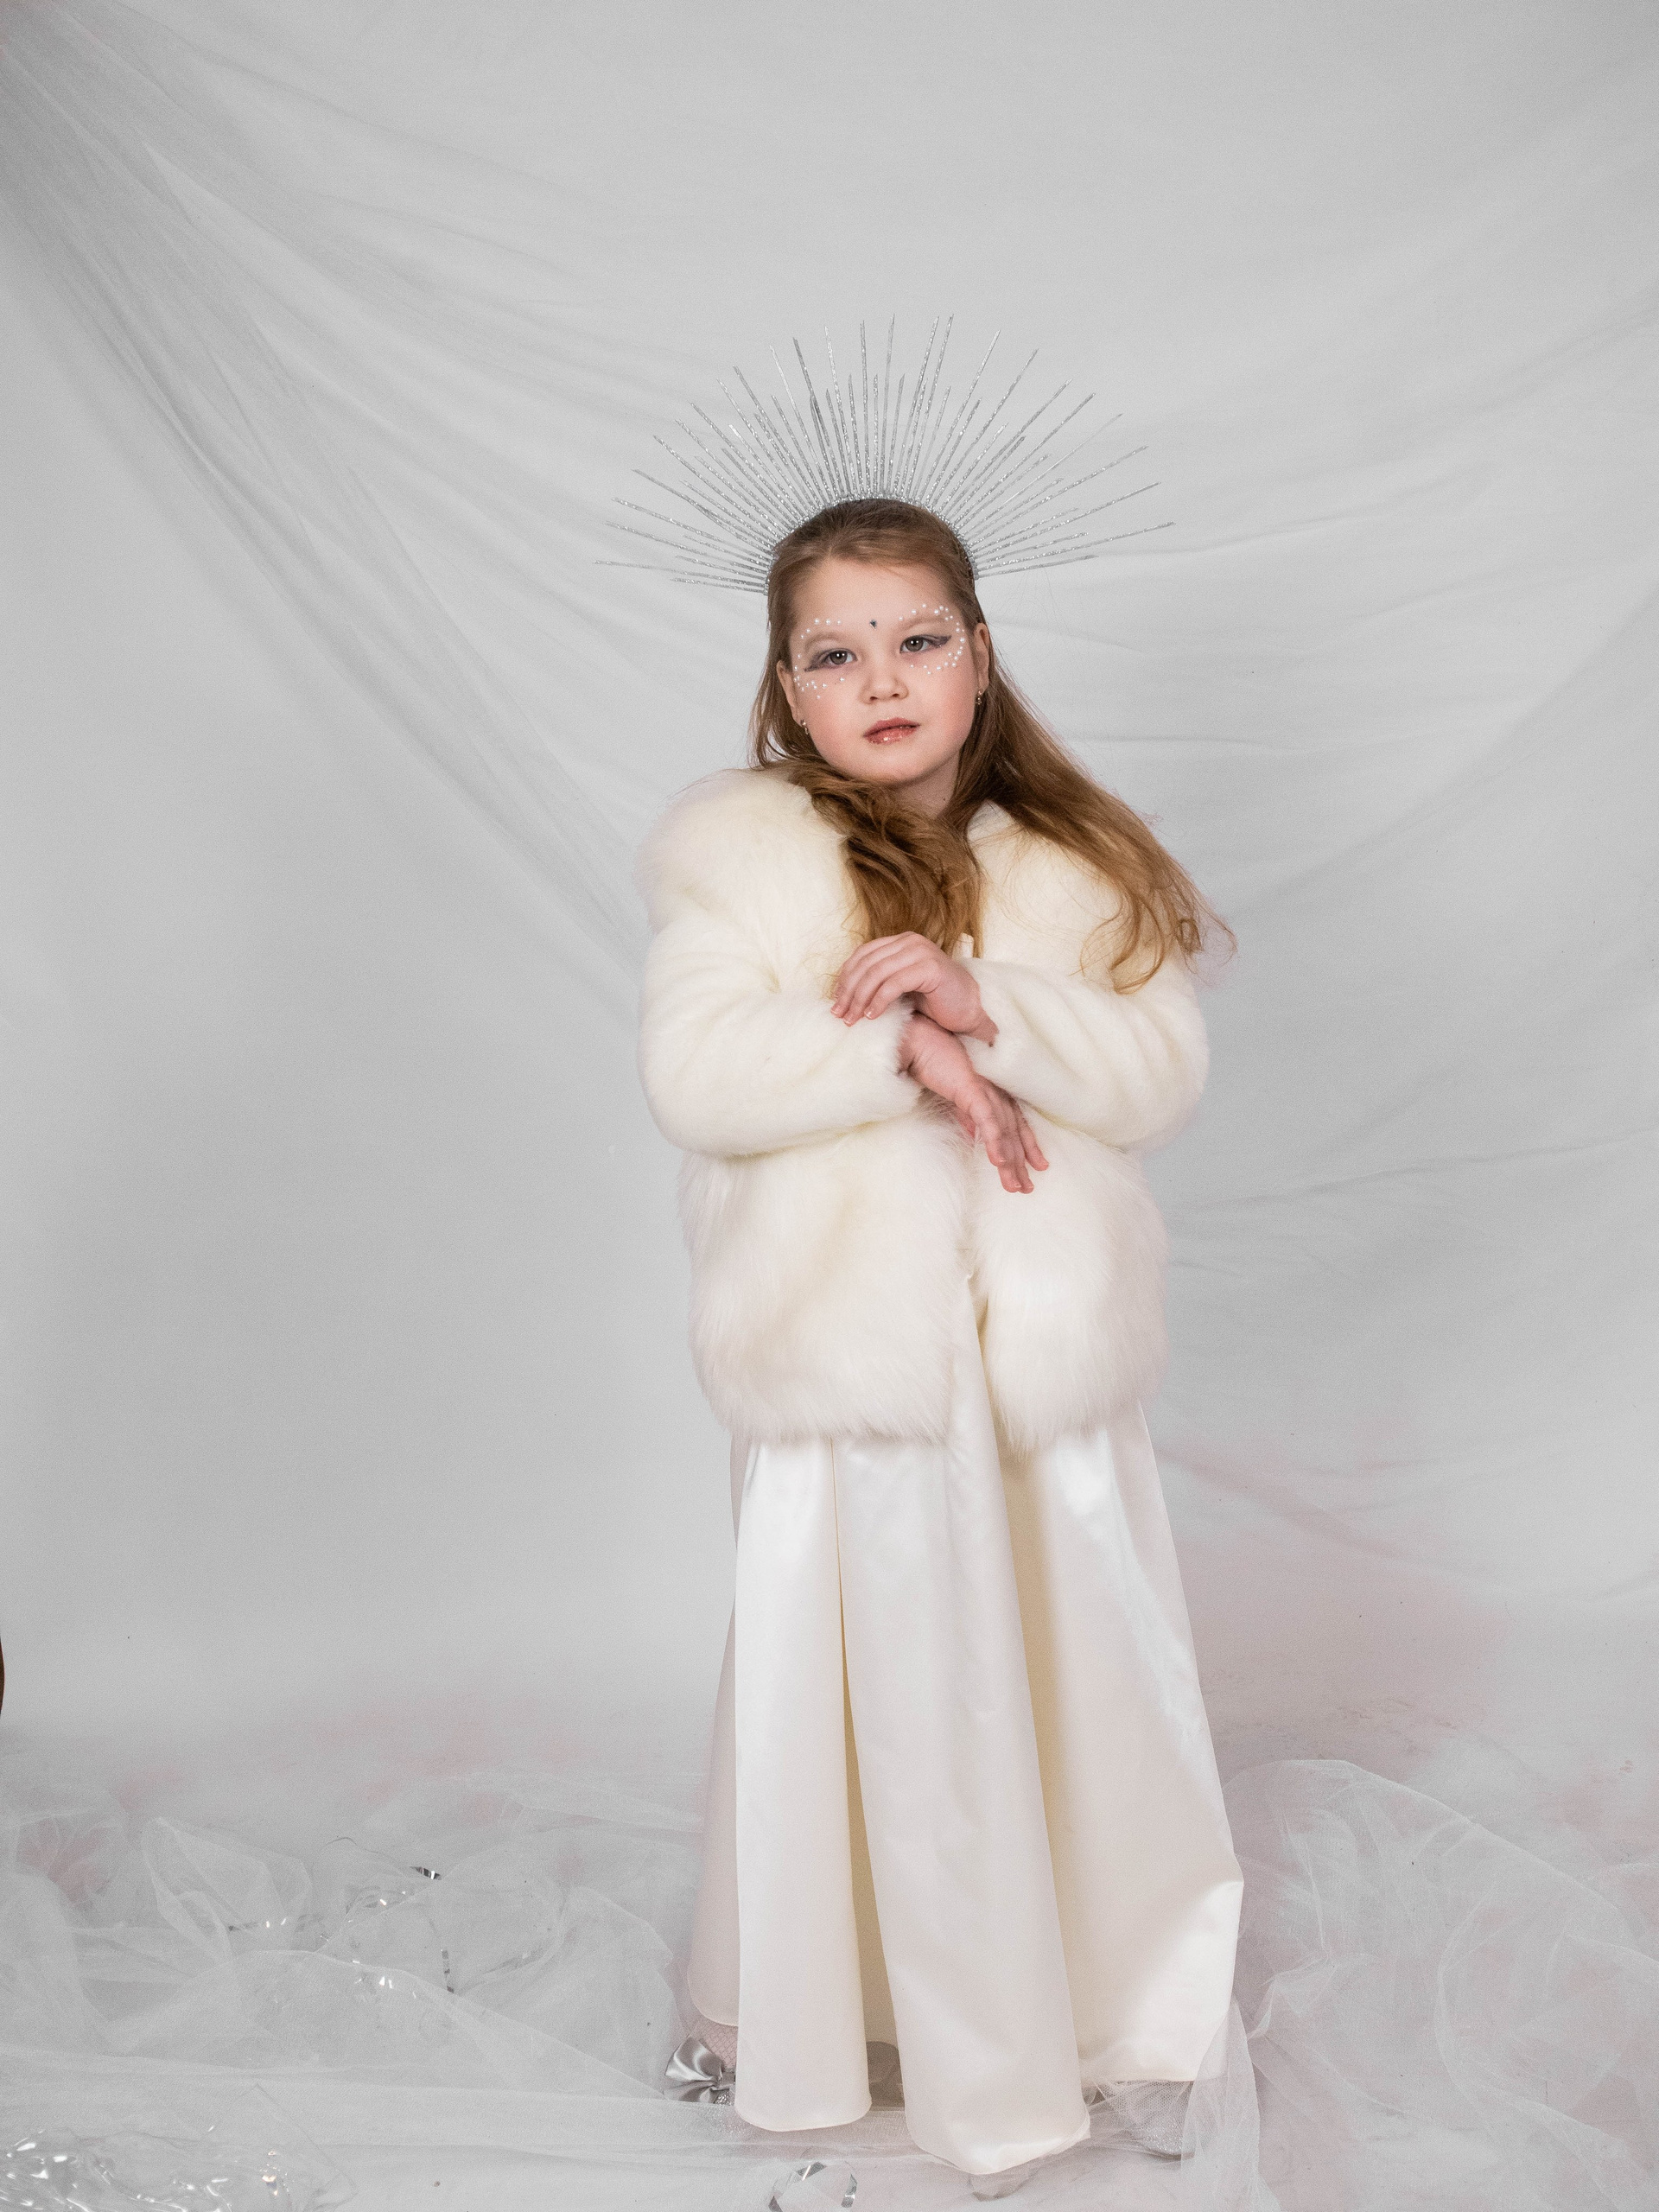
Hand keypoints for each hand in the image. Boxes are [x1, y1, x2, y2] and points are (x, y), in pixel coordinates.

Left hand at [833, 932, 995, 1043]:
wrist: (969, 1011)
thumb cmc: (935, 1002)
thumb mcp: (901, 986)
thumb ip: (879, 981)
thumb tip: (843, 994)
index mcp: (902, 941)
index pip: (862, 955)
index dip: (845, 978)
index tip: (836, 1002)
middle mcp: (910, 941)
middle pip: (866, 964)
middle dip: (848, 991)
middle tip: (840, 1014)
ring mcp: (921, 952)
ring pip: (877, 973)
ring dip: (860, 998)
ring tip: (853, 1019)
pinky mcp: (930, 968)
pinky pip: (894, 984)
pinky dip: (878, 1001)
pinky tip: (872, 1016)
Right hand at [899, 1014, 1048, 1194]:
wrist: (917, 1042)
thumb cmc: (934, 1064)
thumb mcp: (955, 1097)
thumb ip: (968, 1116)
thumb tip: (976, 1136)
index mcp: (993, 1093)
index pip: (1016, 1124)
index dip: (1028, 1147)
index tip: (1037, 1168)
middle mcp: (995, 1091)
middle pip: (1014, 1133)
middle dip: (1021, 1163)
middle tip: (1026, 1188)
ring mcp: (986, 1090)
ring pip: (1004, 1131)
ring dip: (1009, 1160)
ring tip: (1014, 1185)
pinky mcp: (971, 1089)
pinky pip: (987, 1120)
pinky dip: (995, 1142)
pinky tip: (998, 1162)